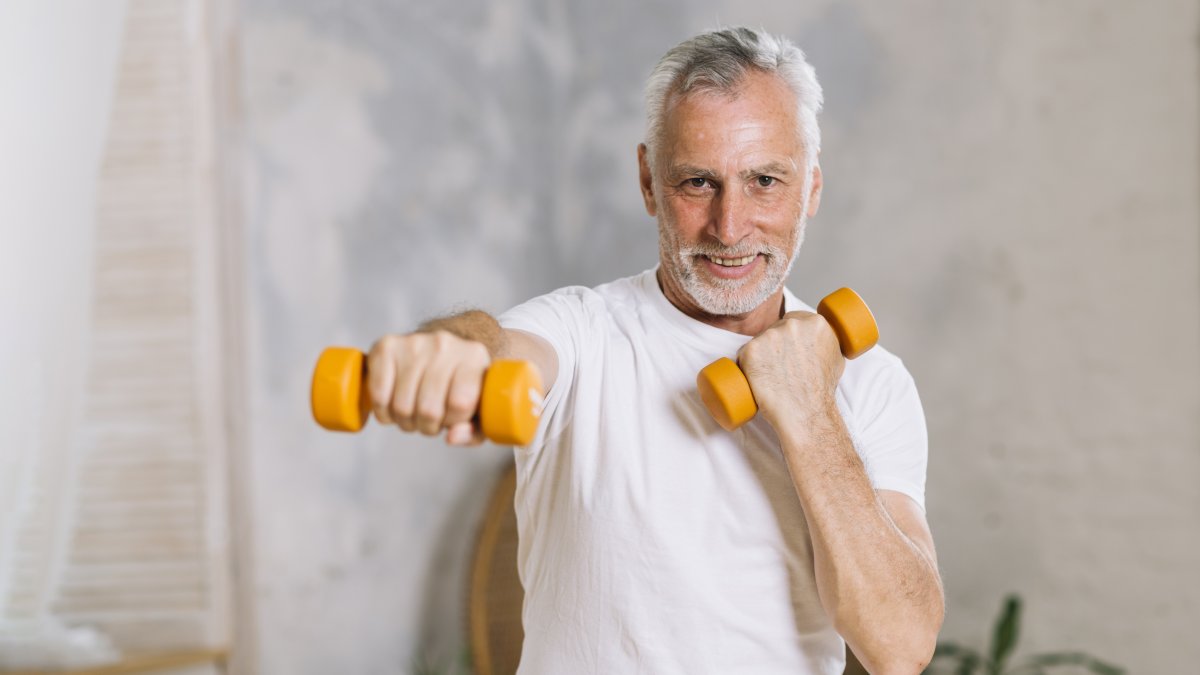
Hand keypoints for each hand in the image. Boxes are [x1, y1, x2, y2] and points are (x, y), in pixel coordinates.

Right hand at [366, 330, 490, 445]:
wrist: (440, 353)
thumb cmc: (461, 385)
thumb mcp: (478, 410)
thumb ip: (474, 431)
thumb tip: (451, 437)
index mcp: (474, 357)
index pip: (460, 403)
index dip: (453, 421)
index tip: (452, 416)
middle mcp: (444, 345)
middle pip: (428, 409)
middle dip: (427, 426)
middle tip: (430, 420)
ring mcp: (413, 343)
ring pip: (402, 406)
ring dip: (406, 422)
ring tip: (414, 413)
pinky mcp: (387, 346)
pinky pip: (379, 395)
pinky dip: (384, 412)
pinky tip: (393, 407)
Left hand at [736, 310, 844, 428]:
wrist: (806, 412)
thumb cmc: (821, 391)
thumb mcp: (836, 358)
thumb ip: (828, 342)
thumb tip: (820, 340)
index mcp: (815, 323)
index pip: (793, 321)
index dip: (788, 337)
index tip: (788, 351)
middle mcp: (792, 325)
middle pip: (775, 328)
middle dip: (775, 345)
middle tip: (780, 367)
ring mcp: (770, 336)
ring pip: (759, 341)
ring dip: (761, 355)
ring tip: (771, 376)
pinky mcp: (751, 350)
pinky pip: (744, 354)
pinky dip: (747, 365)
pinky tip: (756, 378)